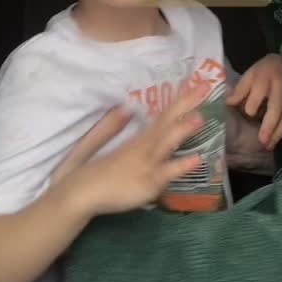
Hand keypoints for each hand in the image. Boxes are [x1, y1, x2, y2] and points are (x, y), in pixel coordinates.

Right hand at [52, 83, 208, 218]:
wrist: (76, 195)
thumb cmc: (85, 172)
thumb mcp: (94, 143)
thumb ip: (110, 127)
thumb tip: (124, 108)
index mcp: (134, 140)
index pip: (161, 117)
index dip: (178, 101)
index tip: (195, 86)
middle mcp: (141, 149)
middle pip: (166, 123)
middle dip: (185, 105)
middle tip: (204, 87)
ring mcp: (145, 166)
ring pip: (166, 143)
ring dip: (183, 129)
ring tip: (201, 116)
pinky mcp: (146, 185)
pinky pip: (166, 174)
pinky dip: (181, 166)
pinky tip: (197, 158)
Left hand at [226, 54, 281, 149]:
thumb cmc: (263, 71)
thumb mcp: (248, 75)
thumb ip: (239, 90)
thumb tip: (228, 103)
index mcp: (264, 79)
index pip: (257, 96)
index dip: (251, 107)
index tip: (247, 113)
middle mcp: (280, 87)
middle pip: (276, 109)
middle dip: (269, 126)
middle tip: (262, 141)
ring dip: (279, 132)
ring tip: (269, 145)